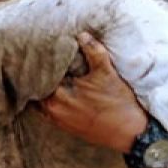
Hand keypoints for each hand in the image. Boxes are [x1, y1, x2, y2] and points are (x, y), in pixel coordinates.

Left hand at [39, 32, 148, 153]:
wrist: (130, 133)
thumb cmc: (118, 103)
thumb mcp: (107, 72)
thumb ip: (92, 51)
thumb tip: (81, 34)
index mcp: (58, 95)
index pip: (40, 73)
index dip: (41, 60)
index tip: (43, 48)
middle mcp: (52, 109)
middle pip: (37, 86)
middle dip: (41, 73)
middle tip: (45, 57)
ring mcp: (57, 119)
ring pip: (41, 99)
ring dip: (45, 87)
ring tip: (53, 72)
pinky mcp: (64, 126)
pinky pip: (48, 110)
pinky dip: (50, 99)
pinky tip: (60, 90)